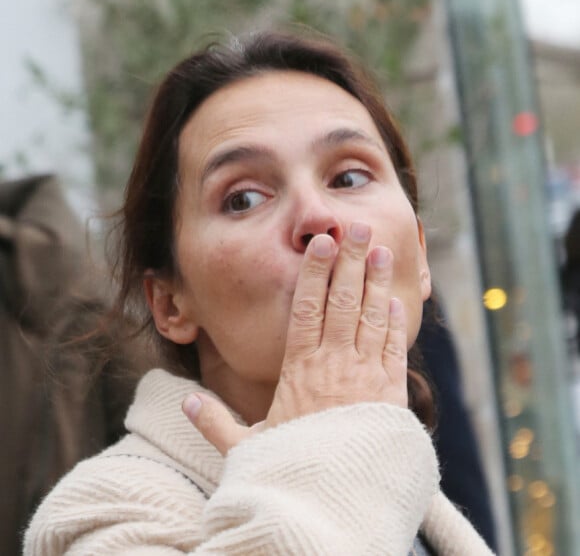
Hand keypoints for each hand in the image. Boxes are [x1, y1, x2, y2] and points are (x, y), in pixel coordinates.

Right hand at [183, 222, 408, 454]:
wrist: (336, 504)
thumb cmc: (291, 472)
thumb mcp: (245, 448)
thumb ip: (215, 422)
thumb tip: (186, 402)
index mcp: (299, 370)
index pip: (306, 309)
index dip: (314, 273)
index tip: (320, 245)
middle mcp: (334, 365)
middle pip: (342, 302)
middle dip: (349, 261)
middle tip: (355, 228)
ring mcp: (365, 378)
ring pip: (371, 318)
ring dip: (375, 282)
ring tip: (379, 250)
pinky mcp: (390, 395)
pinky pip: (393, 350)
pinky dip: (396, 323)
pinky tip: (397, 301)